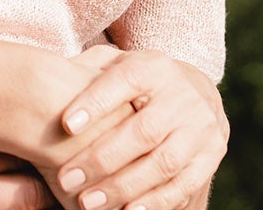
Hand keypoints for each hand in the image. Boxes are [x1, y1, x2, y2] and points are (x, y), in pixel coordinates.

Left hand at [46, 48, 225, 209]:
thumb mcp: (116, 66)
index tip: (66, 125)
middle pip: (144, 130)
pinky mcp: (210, 157)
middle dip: (102, 159)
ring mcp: (200, 128)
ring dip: (123, 187)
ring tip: (88, 203)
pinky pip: (183, 185)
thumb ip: (87, 69)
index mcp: (155, 68)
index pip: (126, 79)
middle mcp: (183, 96)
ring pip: (163, 163)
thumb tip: (52, 76)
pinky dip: (155, 202)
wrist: (195, 93)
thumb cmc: (136, 85)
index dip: (97, 102)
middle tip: (65, 179)